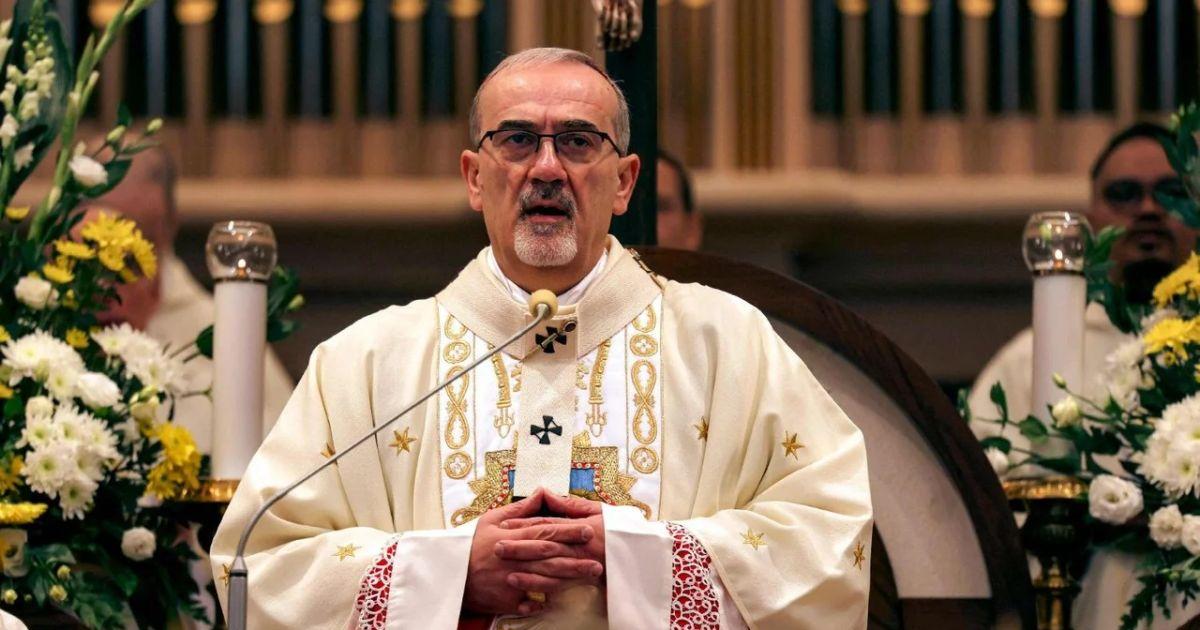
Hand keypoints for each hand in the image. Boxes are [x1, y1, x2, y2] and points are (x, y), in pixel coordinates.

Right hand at [463, 489, 602, 615]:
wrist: (448, 574)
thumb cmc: (471, 544)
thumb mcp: (491, 520)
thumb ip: (520, 510)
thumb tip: (542, 491)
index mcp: (511, 537)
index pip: (544, 532)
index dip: (567, 532)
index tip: (587, 530)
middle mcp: (513, 559)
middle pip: (550, 558)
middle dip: (576, 558)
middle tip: (598, 559)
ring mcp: (510, 581)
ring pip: (545, 580)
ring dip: (569, 580)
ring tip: (589, 577)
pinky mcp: (506, 600)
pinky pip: (529, 603)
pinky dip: (543, 602)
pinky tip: (559, 600)